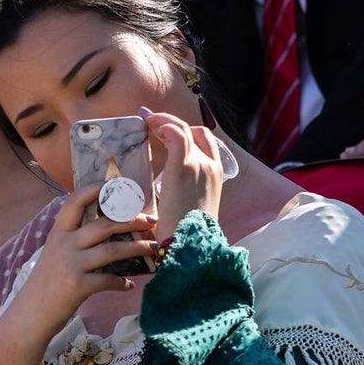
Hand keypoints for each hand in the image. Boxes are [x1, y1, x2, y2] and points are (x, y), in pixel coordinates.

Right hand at [18, 184, 158, 331]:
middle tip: (150, 220)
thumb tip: (108, 230)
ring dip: (137, 248)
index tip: (117, 185)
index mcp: (58, 233)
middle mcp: (64, 244)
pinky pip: (108, 280)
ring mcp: (71, 265)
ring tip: (153, 248)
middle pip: (104, 225)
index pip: (75, 201)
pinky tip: (129, 284)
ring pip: (112, 250)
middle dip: (132, 220)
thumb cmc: (46, 283)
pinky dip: (122, 282)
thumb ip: (74, 240)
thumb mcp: (55, 254)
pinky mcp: (78, 286)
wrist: (30, 314)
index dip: (95, 189)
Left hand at [140, 107, 222, 239]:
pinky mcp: (183, 168)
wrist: (191, 245)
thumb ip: (181, 193)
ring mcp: (198, 165)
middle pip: (194, 131)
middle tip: (152, 120)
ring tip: (147, 119)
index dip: (186, 130)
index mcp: (215, 174)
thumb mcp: (188, 208)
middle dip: (172, 121)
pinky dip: (163, 125)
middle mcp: (210, 165)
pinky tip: (152, 127)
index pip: (205, 140)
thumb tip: (162, 192)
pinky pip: (176, 135)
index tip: (167, 129)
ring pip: (183, 129)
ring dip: (163, 120)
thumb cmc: (186, 233)